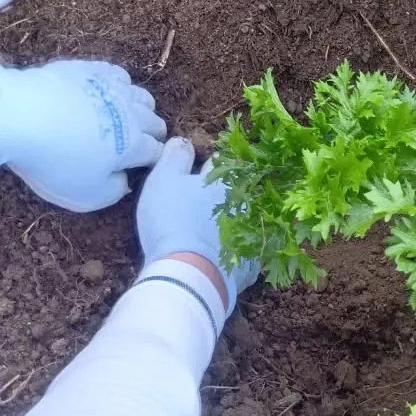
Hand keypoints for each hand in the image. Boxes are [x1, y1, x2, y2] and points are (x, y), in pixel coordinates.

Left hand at [0, 60, 166, 211]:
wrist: (23, 116)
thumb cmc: (55, 161)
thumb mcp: (86, 195)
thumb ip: (114, 191)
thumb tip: (124, 180)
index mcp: (134, 145)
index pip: (156, 152)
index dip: (152, 160)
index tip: (143, 165)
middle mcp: (132, 113)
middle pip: (155, 122)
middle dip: (152, 133)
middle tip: (138, 142)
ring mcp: (113, 87)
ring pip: (142, 96)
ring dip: (140, 108)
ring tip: (127, 116)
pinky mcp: (92, 69)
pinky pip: (117, 75)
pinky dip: (119, 85)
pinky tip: (105, 93)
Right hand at [137, 138, 258, 313]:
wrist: (189, 273)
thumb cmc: (173, 219)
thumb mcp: (163, 180)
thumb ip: (174, 156)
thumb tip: (183, 141)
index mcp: (225, 180)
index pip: (221, 161)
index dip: (210, 163)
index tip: (204, 167)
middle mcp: (246, 203)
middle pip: (239, 191)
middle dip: (229, 192)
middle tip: (211, 200)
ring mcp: (252, 234)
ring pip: (247, 222)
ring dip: (237, 222)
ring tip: (221, 230)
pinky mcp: (251, 265)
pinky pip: (248, 255)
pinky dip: (239, 254)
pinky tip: (227, 259)